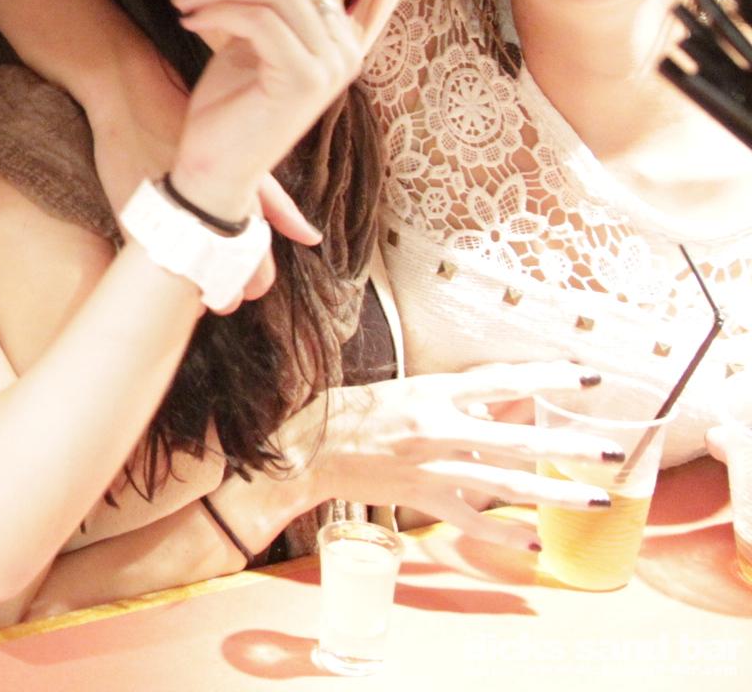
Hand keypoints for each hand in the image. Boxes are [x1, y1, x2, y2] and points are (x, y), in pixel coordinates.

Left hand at [168, 0, 364, 221]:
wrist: (217, 168)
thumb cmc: (230, 106)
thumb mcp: (250, 41)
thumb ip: (265, 1)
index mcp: (339, 35)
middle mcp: (346, 48)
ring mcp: (331, 65)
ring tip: (183, 2)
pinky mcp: (304, 79)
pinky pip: (260, 18)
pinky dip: (218, 11)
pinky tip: (188, 22)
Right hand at [297, 362, 621, 550]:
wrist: (309, 452)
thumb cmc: (351, 413)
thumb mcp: (403, 390)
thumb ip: (451, 398)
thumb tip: (493, 407)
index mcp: (432, 393)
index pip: (502, 382)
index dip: (547, 380)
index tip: (588, 379)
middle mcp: (437, 430)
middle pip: (517, 440)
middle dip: (568, 447)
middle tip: (611, 452)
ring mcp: (432, 469)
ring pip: (506, 483)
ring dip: (554, 493)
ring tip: (594, 499)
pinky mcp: (422, 498)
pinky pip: (472, 519)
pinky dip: (505, 533)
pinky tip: (535, 541)